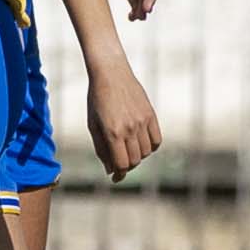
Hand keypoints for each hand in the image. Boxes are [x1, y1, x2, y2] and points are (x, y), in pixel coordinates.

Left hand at [84, 63, 161, 181]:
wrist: (111, 72)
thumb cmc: (97, 99)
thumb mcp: (93, 124)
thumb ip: (101, 148)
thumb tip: (111, 170)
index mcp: (112, 132)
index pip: (121, 164)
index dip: (119, 174)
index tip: (115, 177)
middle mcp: (129, 128)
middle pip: (134, 160)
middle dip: (126, 166)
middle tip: (119, 163)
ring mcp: (142, 121)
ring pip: (146, 152)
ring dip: (138, 156)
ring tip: (128, 150)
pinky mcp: (151, 114)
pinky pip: (156, 140)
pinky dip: (150, 147)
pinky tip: (141, 143)